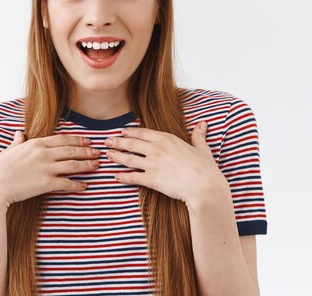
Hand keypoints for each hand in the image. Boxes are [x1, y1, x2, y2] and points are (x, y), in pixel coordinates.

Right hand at [0, 132, 100, 207]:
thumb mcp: (8, 151)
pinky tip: (85, 186)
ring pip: (73, 165)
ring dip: (87, 165)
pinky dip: (78, 185)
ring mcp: (45, 168)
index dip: (78, 140)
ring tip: (96, 166)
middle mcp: (43, 153)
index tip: (88, 142)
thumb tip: (19, 133)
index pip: (63, 139)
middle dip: (87, 151)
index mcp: (35, 143)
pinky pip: (66, 183)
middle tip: (98, 153)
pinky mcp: (45, 184)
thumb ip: (18, 142)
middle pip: (72, 150)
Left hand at [105, 121, 227, 206]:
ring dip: (117, 156)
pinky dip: (123, 177)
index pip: (144, 133)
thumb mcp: (202, 148)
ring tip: (108, 155)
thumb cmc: (205, 168)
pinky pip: (133, 177)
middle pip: (132, 143)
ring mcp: (153, 164)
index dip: (131, 132)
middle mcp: (157, 149)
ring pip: (129, 159)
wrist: (203, 186)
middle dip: (118, 142)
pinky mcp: (151, 180)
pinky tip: (116, 176)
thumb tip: (202, 124)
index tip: (123, 131)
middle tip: (107, 141)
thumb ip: (198, 136)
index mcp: (168, 139)